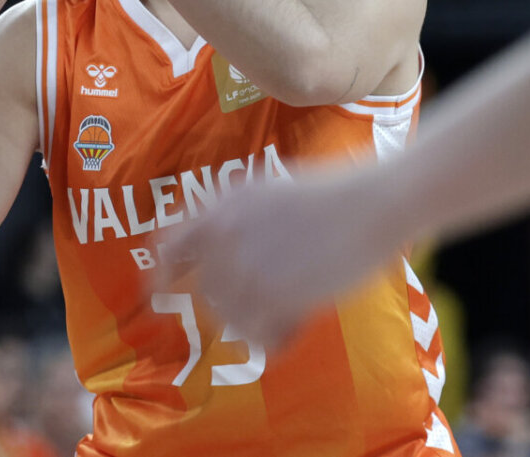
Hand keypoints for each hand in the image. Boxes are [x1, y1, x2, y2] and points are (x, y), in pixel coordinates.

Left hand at [157, 176, 399, 348]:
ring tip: (286, 315)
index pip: (171, 246)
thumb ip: (235, 215)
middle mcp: (226, 235)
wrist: (373, 204)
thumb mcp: (267, 190)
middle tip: (265, 306)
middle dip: (231, 303)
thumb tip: (217, 242)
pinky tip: (293, 331)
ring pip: (231, 316)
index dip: (162, 275)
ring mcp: (248, 265)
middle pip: (208, 289)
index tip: (156, 296)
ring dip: (255, 322)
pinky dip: (274, 339)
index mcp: (222, 206)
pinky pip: (259, 335)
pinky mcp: (276, 294)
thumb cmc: (332, 193)